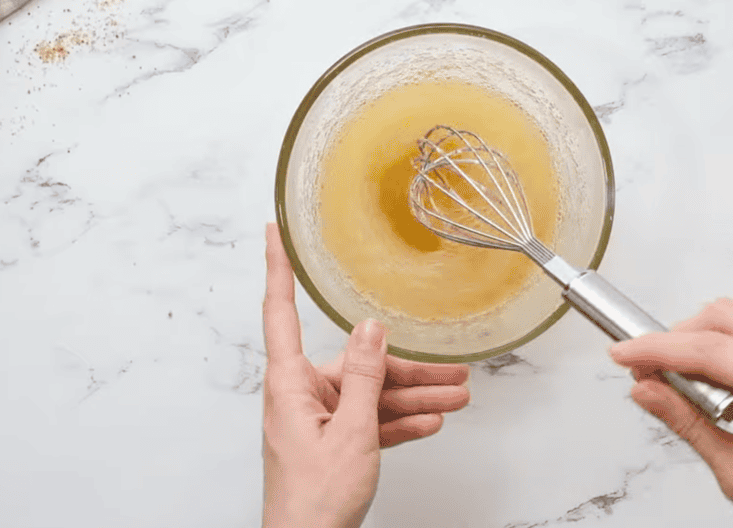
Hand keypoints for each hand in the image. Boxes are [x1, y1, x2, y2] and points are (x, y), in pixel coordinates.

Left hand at [261, 223, 469, 527]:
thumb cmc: (313, 502)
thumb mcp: (351, 433)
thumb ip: (364, 377)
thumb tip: (371, 328)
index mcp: (290, 384)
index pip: (281, 311)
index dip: (278, 267)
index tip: (274, 231)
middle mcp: (301, 396)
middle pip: (358, 365)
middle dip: (408, 370)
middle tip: (453, 371)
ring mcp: (317, 420)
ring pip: (372, 395)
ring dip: (414, 399)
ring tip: (457, 398)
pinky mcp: (332, 443)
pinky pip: (370, 422)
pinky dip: (399, 422)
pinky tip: (431, 422)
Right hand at [609, 298, 732, 527]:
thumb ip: (689, 425)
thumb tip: (648, 390)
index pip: (712, 350)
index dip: (658, 348)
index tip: (624, 352)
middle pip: (724, 319)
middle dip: (676, 339)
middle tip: (643, 369)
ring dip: (698, 347)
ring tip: (675, 387)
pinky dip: (722, 357)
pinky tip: (709, 393)